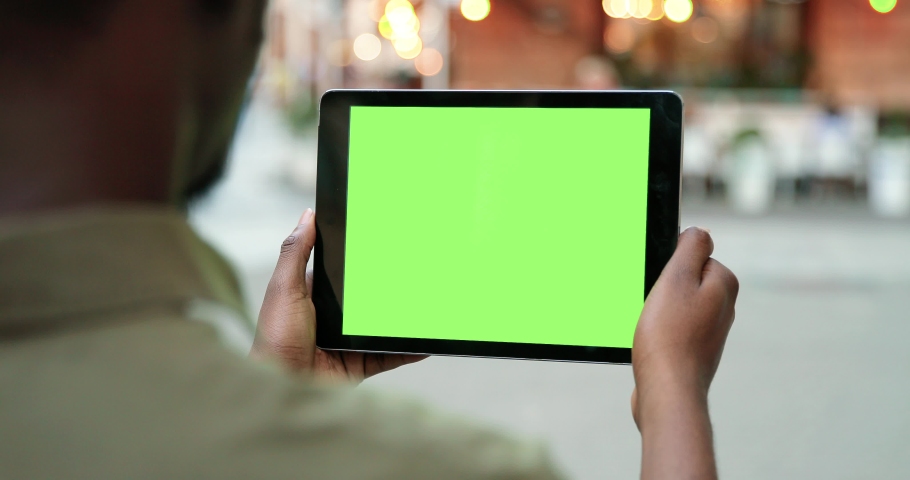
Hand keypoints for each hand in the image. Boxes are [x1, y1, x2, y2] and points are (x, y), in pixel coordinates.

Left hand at [249, 209, 425, 382]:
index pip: (341, 270)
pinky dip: (409, 349)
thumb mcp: (284, 288)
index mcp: (314, 294)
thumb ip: (296, 252)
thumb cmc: (275, 339)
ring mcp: (349, 341)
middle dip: (390, 288)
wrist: (283, 386)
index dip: (361, 258)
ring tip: (427, 302)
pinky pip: (391, 354)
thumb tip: (307, 215)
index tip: (385, 241)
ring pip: (382, 325)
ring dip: (402, 318)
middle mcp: (333, 317)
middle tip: (417, 270)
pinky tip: (426, 340)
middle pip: (367, 298)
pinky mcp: (360, 363)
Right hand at [631, 227, 738, 479]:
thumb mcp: (676, 279)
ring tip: (650, 327)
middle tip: (651, 305)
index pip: (694, 255)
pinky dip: (658, 333)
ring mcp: (710, 332)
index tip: (657, 282)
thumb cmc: (668, 336)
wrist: (667, 393)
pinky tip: (650, 344)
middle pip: (684, 280)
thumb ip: (691, 248)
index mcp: (724, 285)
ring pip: (676, 306)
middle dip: (663, 289)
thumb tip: (701, 231)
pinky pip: (672, 330)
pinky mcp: (694, 353)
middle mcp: (724, 308)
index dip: (670, 265)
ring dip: (658, 312)